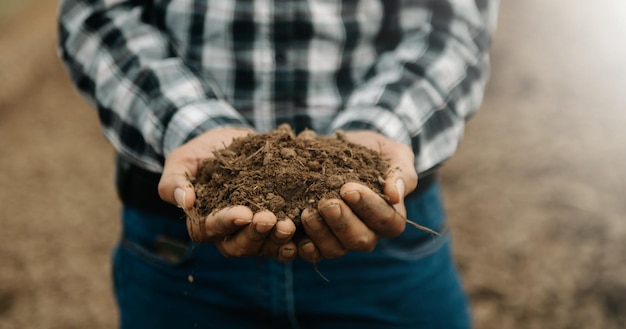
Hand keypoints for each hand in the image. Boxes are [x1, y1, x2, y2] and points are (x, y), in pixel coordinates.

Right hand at [158, 127, 297, 261]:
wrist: (231, 143)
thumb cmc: (199, 154)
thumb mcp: (181, 162)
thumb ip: (175, 181)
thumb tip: (185, 202)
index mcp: (203, 222)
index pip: (210, 230)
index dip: (227, 223)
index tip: (243, 212)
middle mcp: (228, 233)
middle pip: (238, 246)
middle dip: (255, 234)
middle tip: (270, 219)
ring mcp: (252, 232)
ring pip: (263, 246)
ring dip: (276, 239)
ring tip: (289, 224)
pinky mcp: (273, 225)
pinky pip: (283, 241)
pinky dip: (294, 241)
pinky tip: (304, 236)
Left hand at [297, 130, 417, 262]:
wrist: (340, 149)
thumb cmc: (374, 152)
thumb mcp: (393, 154)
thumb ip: (400, 172)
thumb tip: (395, 195)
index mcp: (390, 217)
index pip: (386, 220)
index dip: (368, 207)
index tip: (349, 189)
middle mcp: (368, 233)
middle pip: (360, 239)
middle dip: (342, 222)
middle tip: (327, 202)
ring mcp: (342, 240)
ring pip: (335, 249)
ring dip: (320, 233)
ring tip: (307, 213)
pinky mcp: (318, 240)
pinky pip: (313, 253)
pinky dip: (303, 247)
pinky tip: (294, 234)